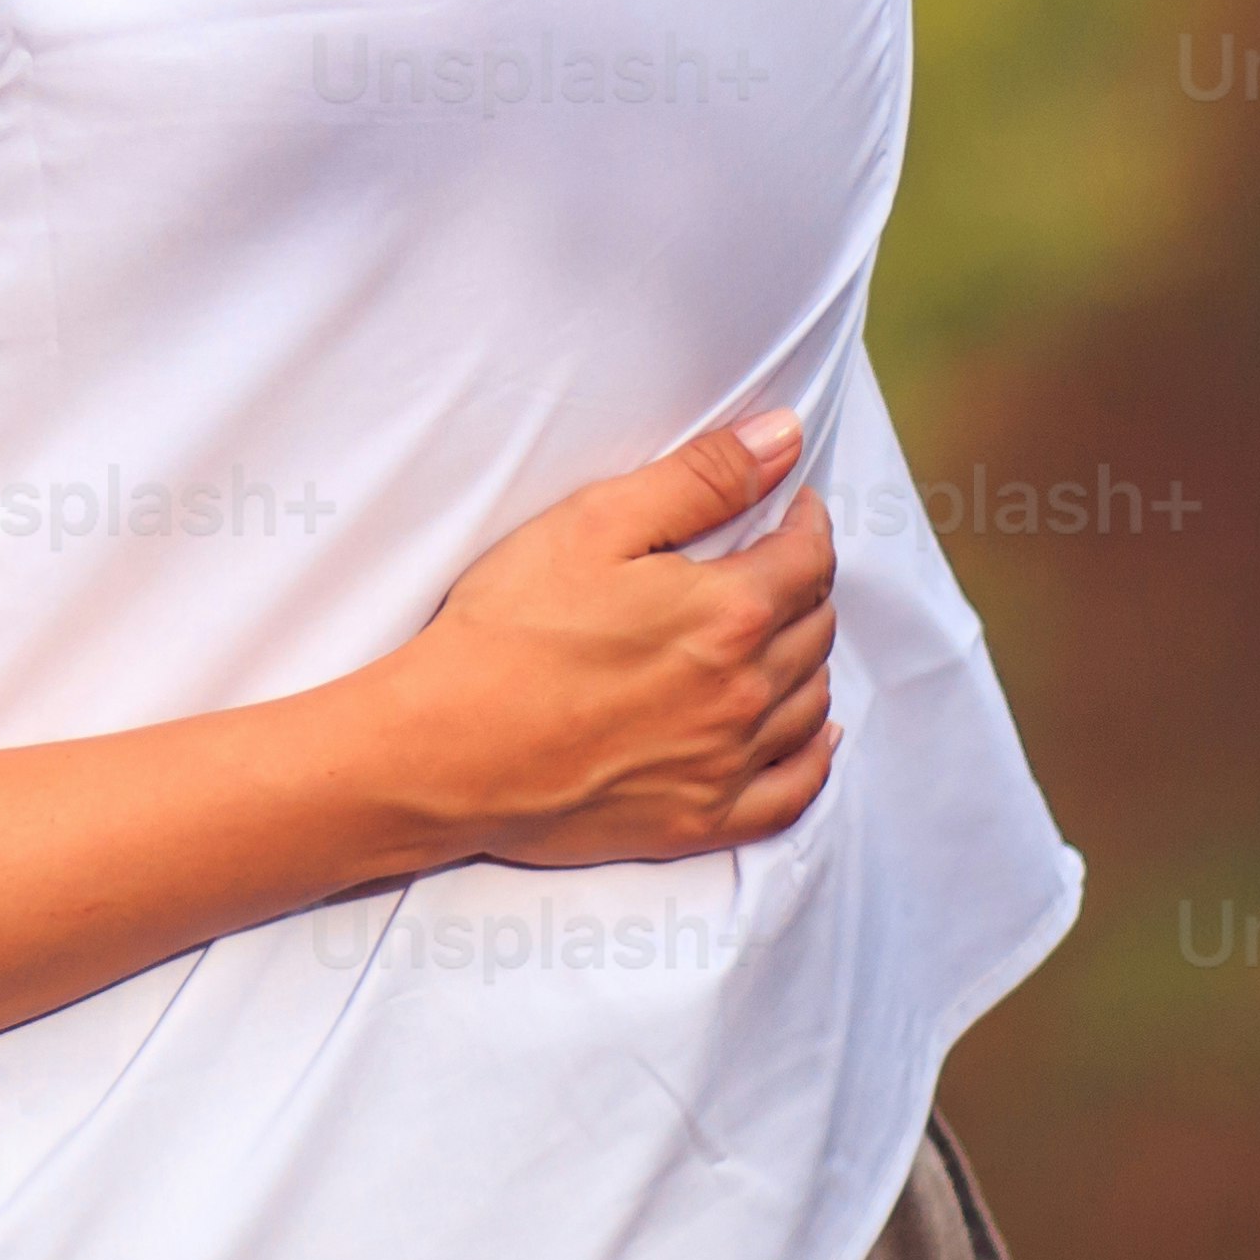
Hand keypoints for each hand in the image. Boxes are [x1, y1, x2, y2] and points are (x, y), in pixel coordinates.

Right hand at [377, 409, 843, 875]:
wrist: (444, 750)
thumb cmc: (506, 631)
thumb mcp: (594, 523)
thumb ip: (700, 479)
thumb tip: (784, 439)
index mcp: (729, 612)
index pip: (808, 559)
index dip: (805, 524)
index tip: (791, 512)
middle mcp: (746, 692)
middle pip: (815, 629)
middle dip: (805, 586)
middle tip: (776, 565)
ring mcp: (727, 764)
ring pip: (811, 702)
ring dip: (809, 660)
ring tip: (782, 635)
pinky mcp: (699, 820)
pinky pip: (793, 793)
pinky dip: (814, 758)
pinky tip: (813, 734)